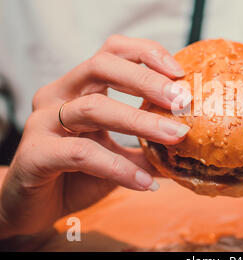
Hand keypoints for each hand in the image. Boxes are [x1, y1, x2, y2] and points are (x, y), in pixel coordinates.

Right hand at [0, 35, 191, 237]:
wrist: (35, 208)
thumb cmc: (78, 174)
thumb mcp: (119, 156)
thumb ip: (148, 148)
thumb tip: (191, 145)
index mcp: (80, 87)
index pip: (112, 51)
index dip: (147, 54)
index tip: (180, 74)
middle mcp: (59, 95)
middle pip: (101, 66)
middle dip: (147, 80)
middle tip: (182, 100)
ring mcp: (43, 122)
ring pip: (93, 107)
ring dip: (140, 123)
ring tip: (175, 137)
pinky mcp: (35, 154)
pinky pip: (80, 153)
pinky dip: (117, 167)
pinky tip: (143, 182)